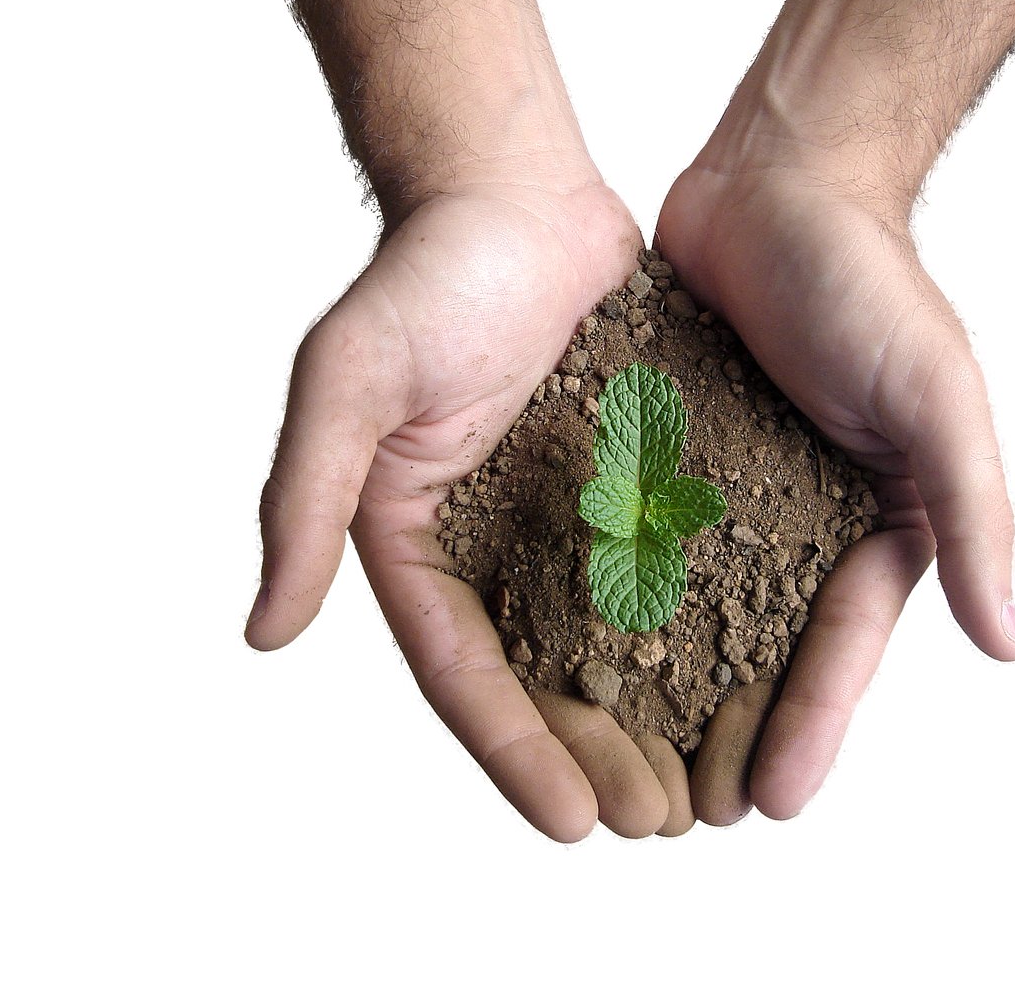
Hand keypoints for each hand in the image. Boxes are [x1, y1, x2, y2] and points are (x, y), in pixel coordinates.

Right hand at [243, 178, 700, 840]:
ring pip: (614, 634)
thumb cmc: (423, 274)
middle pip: (542, 674)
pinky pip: (668, 562)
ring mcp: (563, 510)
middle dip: (593, 755)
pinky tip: (751, 678)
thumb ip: (304, 499)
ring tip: (709, 787)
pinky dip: (703, 624)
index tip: (570, 823)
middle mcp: (488, 538)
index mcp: (413, 539)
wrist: (515, 189)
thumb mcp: (347, 382)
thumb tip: (263, 632)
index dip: (510, 751)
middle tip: (656, 825)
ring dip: (656, 714)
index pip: (460, 670)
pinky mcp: (629, 474)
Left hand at [656, 159, 1014, 823]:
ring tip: (620, 757)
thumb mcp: (937, 399)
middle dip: (733, 729)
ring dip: (663, 680)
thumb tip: (1011, 643)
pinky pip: (633, 533)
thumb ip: (975, 515)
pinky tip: (567, 645)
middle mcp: (801, 514)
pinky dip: (608, 589)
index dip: (815, 725)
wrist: (776, 178)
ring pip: (691, 604)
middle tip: (689, 815)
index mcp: (879, 517)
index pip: (846, 644)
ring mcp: (727, 484)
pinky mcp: (662, 447)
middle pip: (764, 646)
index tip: (775, 804)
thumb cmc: (871, 281)